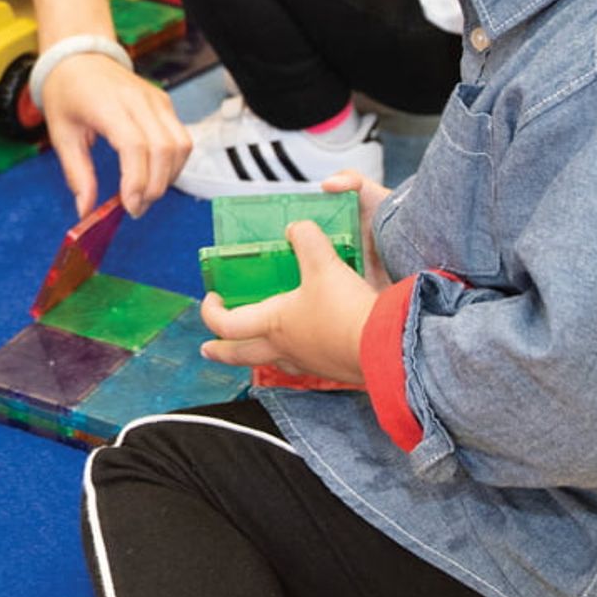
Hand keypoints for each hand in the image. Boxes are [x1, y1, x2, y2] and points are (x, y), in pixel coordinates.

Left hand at [41, 51, 190, 217]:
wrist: (79, 57)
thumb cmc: (66, 93)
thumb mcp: (61, 134)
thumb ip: (77, 173)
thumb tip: (85, 210)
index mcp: (108, 104)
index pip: (135, 145)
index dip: (137, 179)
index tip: (129, 206)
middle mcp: (138, 99)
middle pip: (163, 149)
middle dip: (154, 186)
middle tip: (135, 208)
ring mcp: (156, 99)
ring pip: (180, 145)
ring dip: (168, 177)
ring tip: (145, 194)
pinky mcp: (165, 103)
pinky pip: (181, 138)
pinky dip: (173, 163)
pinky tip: (154, 175)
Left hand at [199, 169, 390, 383]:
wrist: (387, 347)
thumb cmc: (347, 311)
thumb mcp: (323, 264)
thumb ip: (307, 239)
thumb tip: (296, 227)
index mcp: (273, 324)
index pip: (226, 324)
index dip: (211, 312)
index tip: (213, 299)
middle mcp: (285, 348)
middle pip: (240, 356)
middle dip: (221, 351)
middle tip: (209, 348)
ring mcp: (309, 363)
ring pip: (273, 363)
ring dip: (259, 354)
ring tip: (257, 346)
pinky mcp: (333, 369)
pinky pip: (304, 365)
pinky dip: (296, 355)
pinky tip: (308, 344)